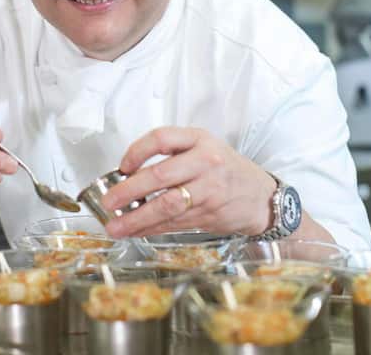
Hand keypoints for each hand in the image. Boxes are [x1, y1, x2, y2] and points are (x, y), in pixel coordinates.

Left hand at [101, 127, 276, 236]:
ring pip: (165, 205)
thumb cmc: (226, 169)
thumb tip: (128, 175)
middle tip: (109, 202)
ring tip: (115, 226)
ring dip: (136, 219)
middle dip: (128, 191)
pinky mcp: (208, 214)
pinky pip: (173, 223)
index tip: (122, 166)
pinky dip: (151, 229)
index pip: (162, 138)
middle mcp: (206, 162)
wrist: (261, 196)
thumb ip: (173, 155)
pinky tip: (135, 231)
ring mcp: (209, 190)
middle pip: (160, 176)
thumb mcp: (204, 148)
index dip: (136, 151)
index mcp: (200, 140)